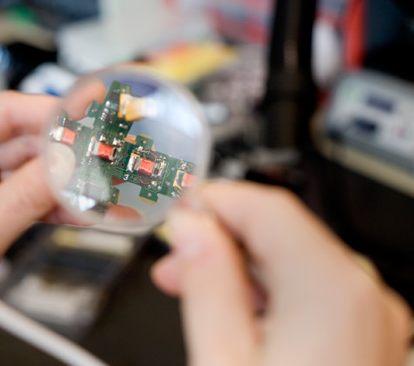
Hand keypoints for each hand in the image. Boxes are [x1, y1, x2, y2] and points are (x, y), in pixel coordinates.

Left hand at [0, 88, 103, 364]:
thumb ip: (30, 194)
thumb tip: (72, 164)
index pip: (6, 111)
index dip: (54, 113)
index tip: (93, 113)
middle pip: (27, 140)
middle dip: (68, 156)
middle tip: (105, 164)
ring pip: (35, 169)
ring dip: (68, 184)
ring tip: (101, 192)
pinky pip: (32, 194)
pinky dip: (57, 204)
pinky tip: (84, 211)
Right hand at [153, 181, 410, 365]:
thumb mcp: (223, 358)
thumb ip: (206, 281)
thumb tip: (191, 229)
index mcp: (333, 293)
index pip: (267, 207)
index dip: (216, 198)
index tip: (180, 205)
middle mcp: (366, 299)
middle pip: (283, 231)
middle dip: (222, 232)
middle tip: (174, 249)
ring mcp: (373, 321)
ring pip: (295, 260)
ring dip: (240, 261)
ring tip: (191, 280)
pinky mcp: (363, 340)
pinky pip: (310, 291)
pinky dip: (267, 288)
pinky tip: (232, 305)